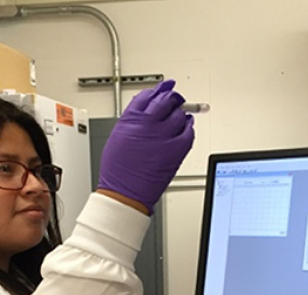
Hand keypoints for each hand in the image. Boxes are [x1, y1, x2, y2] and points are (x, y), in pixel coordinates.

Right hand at [98, 80, 194, 213]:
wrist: (125, 193)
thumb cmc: (119, 171)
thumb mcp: (118, 137)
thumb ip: (132, 119)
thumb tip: (145, 109)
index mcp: (131, 119)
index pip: (148, 95)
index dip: (157, 91)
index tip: (162, 89)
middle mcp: (149, 125)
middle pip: (166, 101)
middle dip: (171, 99)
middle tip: (174, 100)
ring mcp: (165, 137)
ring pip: (179, 114)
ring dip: (180, 113)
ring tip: (178, 117)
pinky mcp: (177, 149)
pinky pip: (189, 132)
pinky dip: (188, 128)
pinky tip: (185, 128)